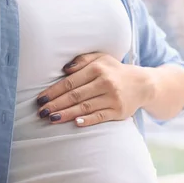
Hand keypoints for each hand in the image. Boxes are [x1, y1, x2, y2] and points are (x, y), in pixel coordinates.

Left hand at [36, 53, 154, 126]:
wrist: (142, 84)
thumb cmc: (115, 71)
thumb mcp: (101, 58)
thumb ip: (82, 61)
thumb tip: (64, 70)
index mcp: (98, 69)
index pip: (70, 82)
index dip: (54, 91)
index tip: (41, 99)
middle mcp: (105, 83)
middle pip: (75, 96)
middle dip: (56, 104)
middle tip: (41, 112)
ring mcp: (112, 98)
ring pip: (85, 108)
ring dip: (66, 114)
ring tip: (51, 119)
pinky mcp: (118, 111)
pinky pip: (100, 117)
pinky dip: (87, 120)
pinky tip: (75, 123)